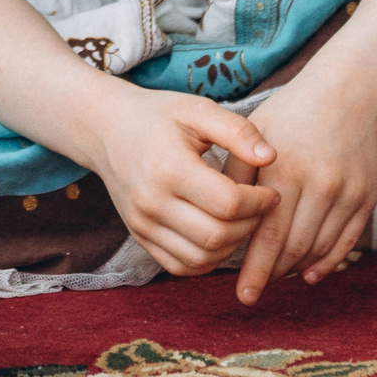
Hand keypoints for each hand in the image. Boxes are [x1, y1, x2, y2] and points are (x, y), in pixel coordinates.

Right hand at [84, 84, 279, 276]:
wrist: (106, 130)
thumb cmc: (157, 116)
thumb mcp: (197, 110)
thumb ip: (237, 131)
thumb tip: (270, 158)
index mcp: (169, 168)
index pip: (228, 202)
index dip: (260, 202)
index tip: (270, 192)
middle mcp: (152, 202)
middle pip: (217, 236)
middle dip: (251, 226)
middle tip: (260, 208)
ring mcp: (142, 224)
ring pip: (201, 258)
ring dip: (232, 246)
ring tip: (242, 221)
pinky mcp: (140, 237)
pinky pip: (181, 266)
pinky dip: (208, 259)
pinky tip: (219, 235)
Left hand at [231, 78, 376, 304]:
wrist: (346, 94)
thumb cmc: (289, 115)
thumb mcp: (253, 136)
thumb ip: (235, 175)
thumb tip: (220, 220)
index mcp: (285, 171)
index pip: (268, 234)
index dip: (255, 270)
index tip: (242, 296)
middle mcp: (320, 185)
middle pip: (294, 248)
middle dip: (272, 274)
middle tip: (254, 290)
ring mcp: (347, 193)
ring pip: (320, 249)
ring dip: (296, 269)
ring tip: (275, 276)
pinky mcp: (367, 197)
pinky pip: (346, 242)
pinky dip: (328, 262)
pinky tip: (310, 273)